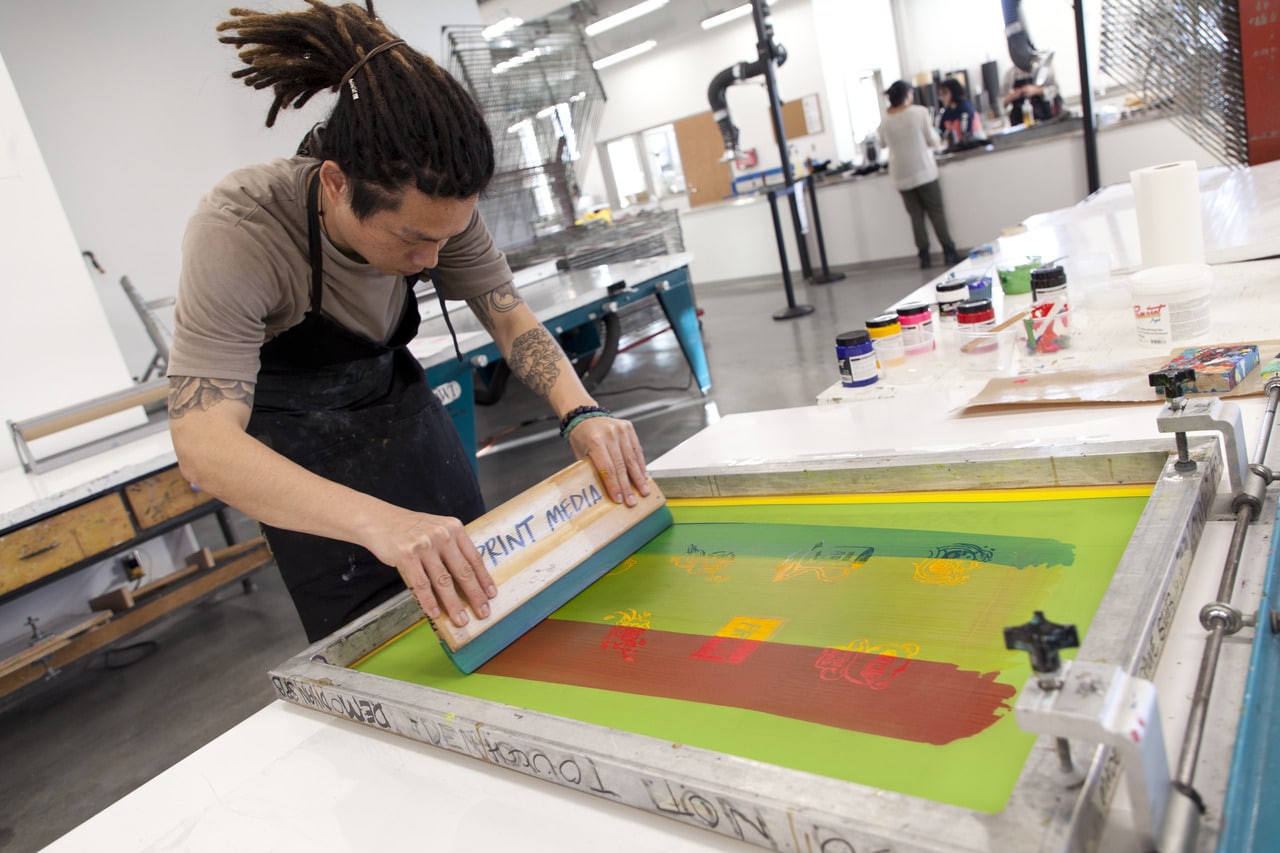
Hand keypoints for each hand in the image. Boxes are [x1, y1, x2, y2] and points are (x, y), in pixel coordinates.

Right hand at [364, 508, 496, 627]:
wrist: (377, 519)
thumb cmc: (410, 528)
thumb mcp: (437, 529)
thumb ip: (452, 548)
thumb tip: (467, 580)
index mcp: (454, 528)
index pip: (474, 557)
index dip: (484, 578)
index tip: (491, 595)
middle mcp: (442, 535)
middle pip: (463, 571)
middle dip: (475, 595)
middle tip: (483, 612)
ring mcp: (424, 545)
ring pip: (443, 581)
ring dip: (454, 604)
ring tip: (461, 619)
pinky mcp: (406, 555)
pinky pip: (421, 584)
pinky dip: (429, 601)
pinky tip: (434, 613)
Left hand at [566, 416, 650, 506]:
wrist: (585, 416)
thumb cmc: (580, 437)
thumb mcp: (580, 454)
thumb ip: (591, 470)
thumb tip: (602, 491)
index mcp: (595, 441)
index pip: (607, 468)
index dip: (614, 486)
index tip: (618, 499)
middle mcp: (609, 434)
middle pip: (621, 466)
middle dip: (628, 486)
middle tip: (633, 501)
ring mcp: (620, 430)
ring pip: (632, 458)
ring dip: (639, 478)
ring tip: (644, 491)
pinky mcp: (628, 428)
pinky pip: (636, 450)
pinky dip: (641, 464)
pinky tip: (644, 476)